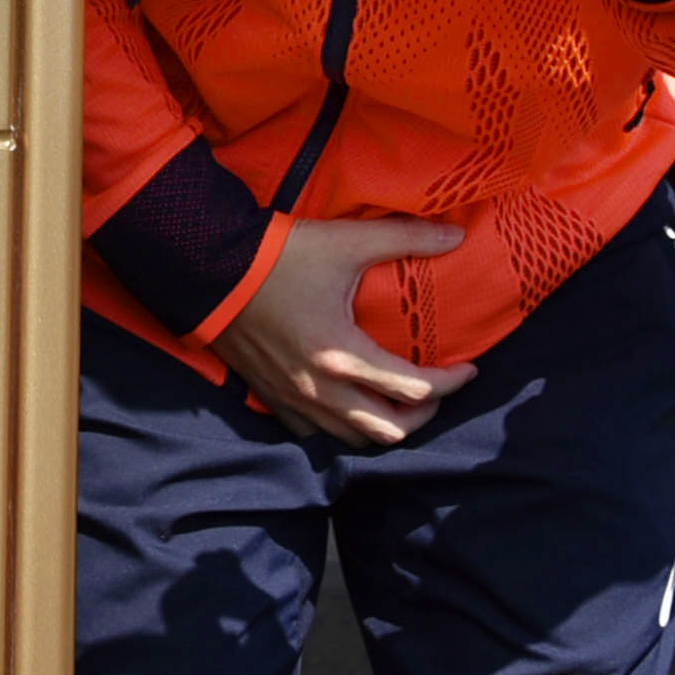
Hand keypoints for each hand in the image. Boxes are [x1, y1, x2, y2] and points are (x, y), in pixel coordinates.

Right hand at [211, 217, 474, 444]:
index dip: (452, 382)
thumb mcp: (344, 241)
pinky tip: (346, 402)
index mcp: (343, 356)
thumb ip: (405, 238)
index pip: (416, 390)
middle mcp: (320, 389)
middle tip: (436, 388)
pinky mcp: (269, 396)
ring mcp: (292, 398)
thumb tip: (455, 235)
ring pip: (353, 438)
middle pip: (389, 430)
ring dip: (383, 424)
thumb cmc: (277, 256)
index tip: (468, 367)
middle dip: (423, 414)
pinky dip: (338, 425)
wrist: (206, 266)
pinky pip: (312, 432)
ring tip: (397, 399)